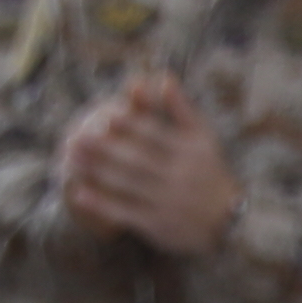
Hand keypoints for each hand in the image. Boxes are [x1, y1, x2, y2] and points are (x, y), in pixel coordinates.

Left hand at [59, 72, 240, 255]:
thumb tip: (163, 77)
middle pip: (136, 160)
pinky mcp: (158, 225)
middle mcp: (179, 177)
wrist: (230, 222)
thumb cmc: (209, 172)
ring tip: (71, 159)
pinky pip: (126, 212)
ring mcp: (168, 202)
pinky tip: (80, 193)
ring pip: (128, 184)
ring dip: (97, 172)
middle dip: (105, 148)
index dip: (131, 126)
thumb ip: (182, 109)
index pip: (155, 136)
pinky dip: (102, 204)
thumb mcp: (202, 138)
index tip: (106, 117)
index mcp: (189, 153)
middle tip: (76, 137)